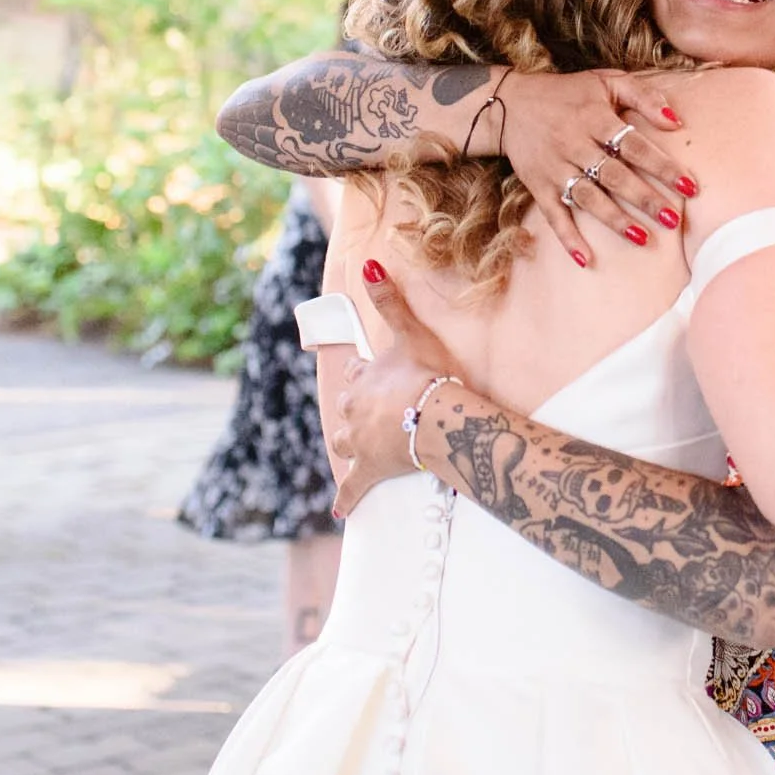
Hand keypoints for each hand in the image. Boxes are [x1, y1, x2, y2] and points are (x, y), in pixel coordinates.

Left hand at [328, 264, 472, 517]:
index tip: (367, 373)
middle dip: (355, 409)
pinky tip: (339, 511)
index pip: (356, 376)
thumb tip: (368, 263)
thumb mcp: (409, 332)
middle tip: (369, 411)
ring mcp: (360, 443)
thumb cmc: (426, 374)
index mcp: (362, 381)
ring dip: (347, 444)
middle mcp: (355, 412)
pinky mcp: (369, 471)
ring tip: (353, 448)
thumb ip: (389, 301)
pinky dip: (346, 499)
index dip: (362, 375)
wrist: (435, 417)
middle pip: (347, 409)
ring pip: (344, 443)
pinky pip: (352, 489)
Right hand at [498, 70, 696, 265]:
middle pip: (614, 175)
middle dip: (645, 198)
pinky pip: (553, 215)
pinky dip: (567, 238)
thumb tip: (677, 122)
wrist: (507, 104)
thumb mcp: (605, 81)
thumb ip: (643, 96)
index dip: (662, 166)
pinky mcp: (538, 186)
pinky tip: (585, 259)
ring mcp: (555, 168)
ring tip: (642, 237)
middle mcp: (575, 144)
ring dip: (614, 220)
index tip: (689, 187)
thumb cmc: (567, 93)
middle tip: (673, 220)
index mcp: (595, 118)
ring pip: (587, 198)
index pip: (634, 145)